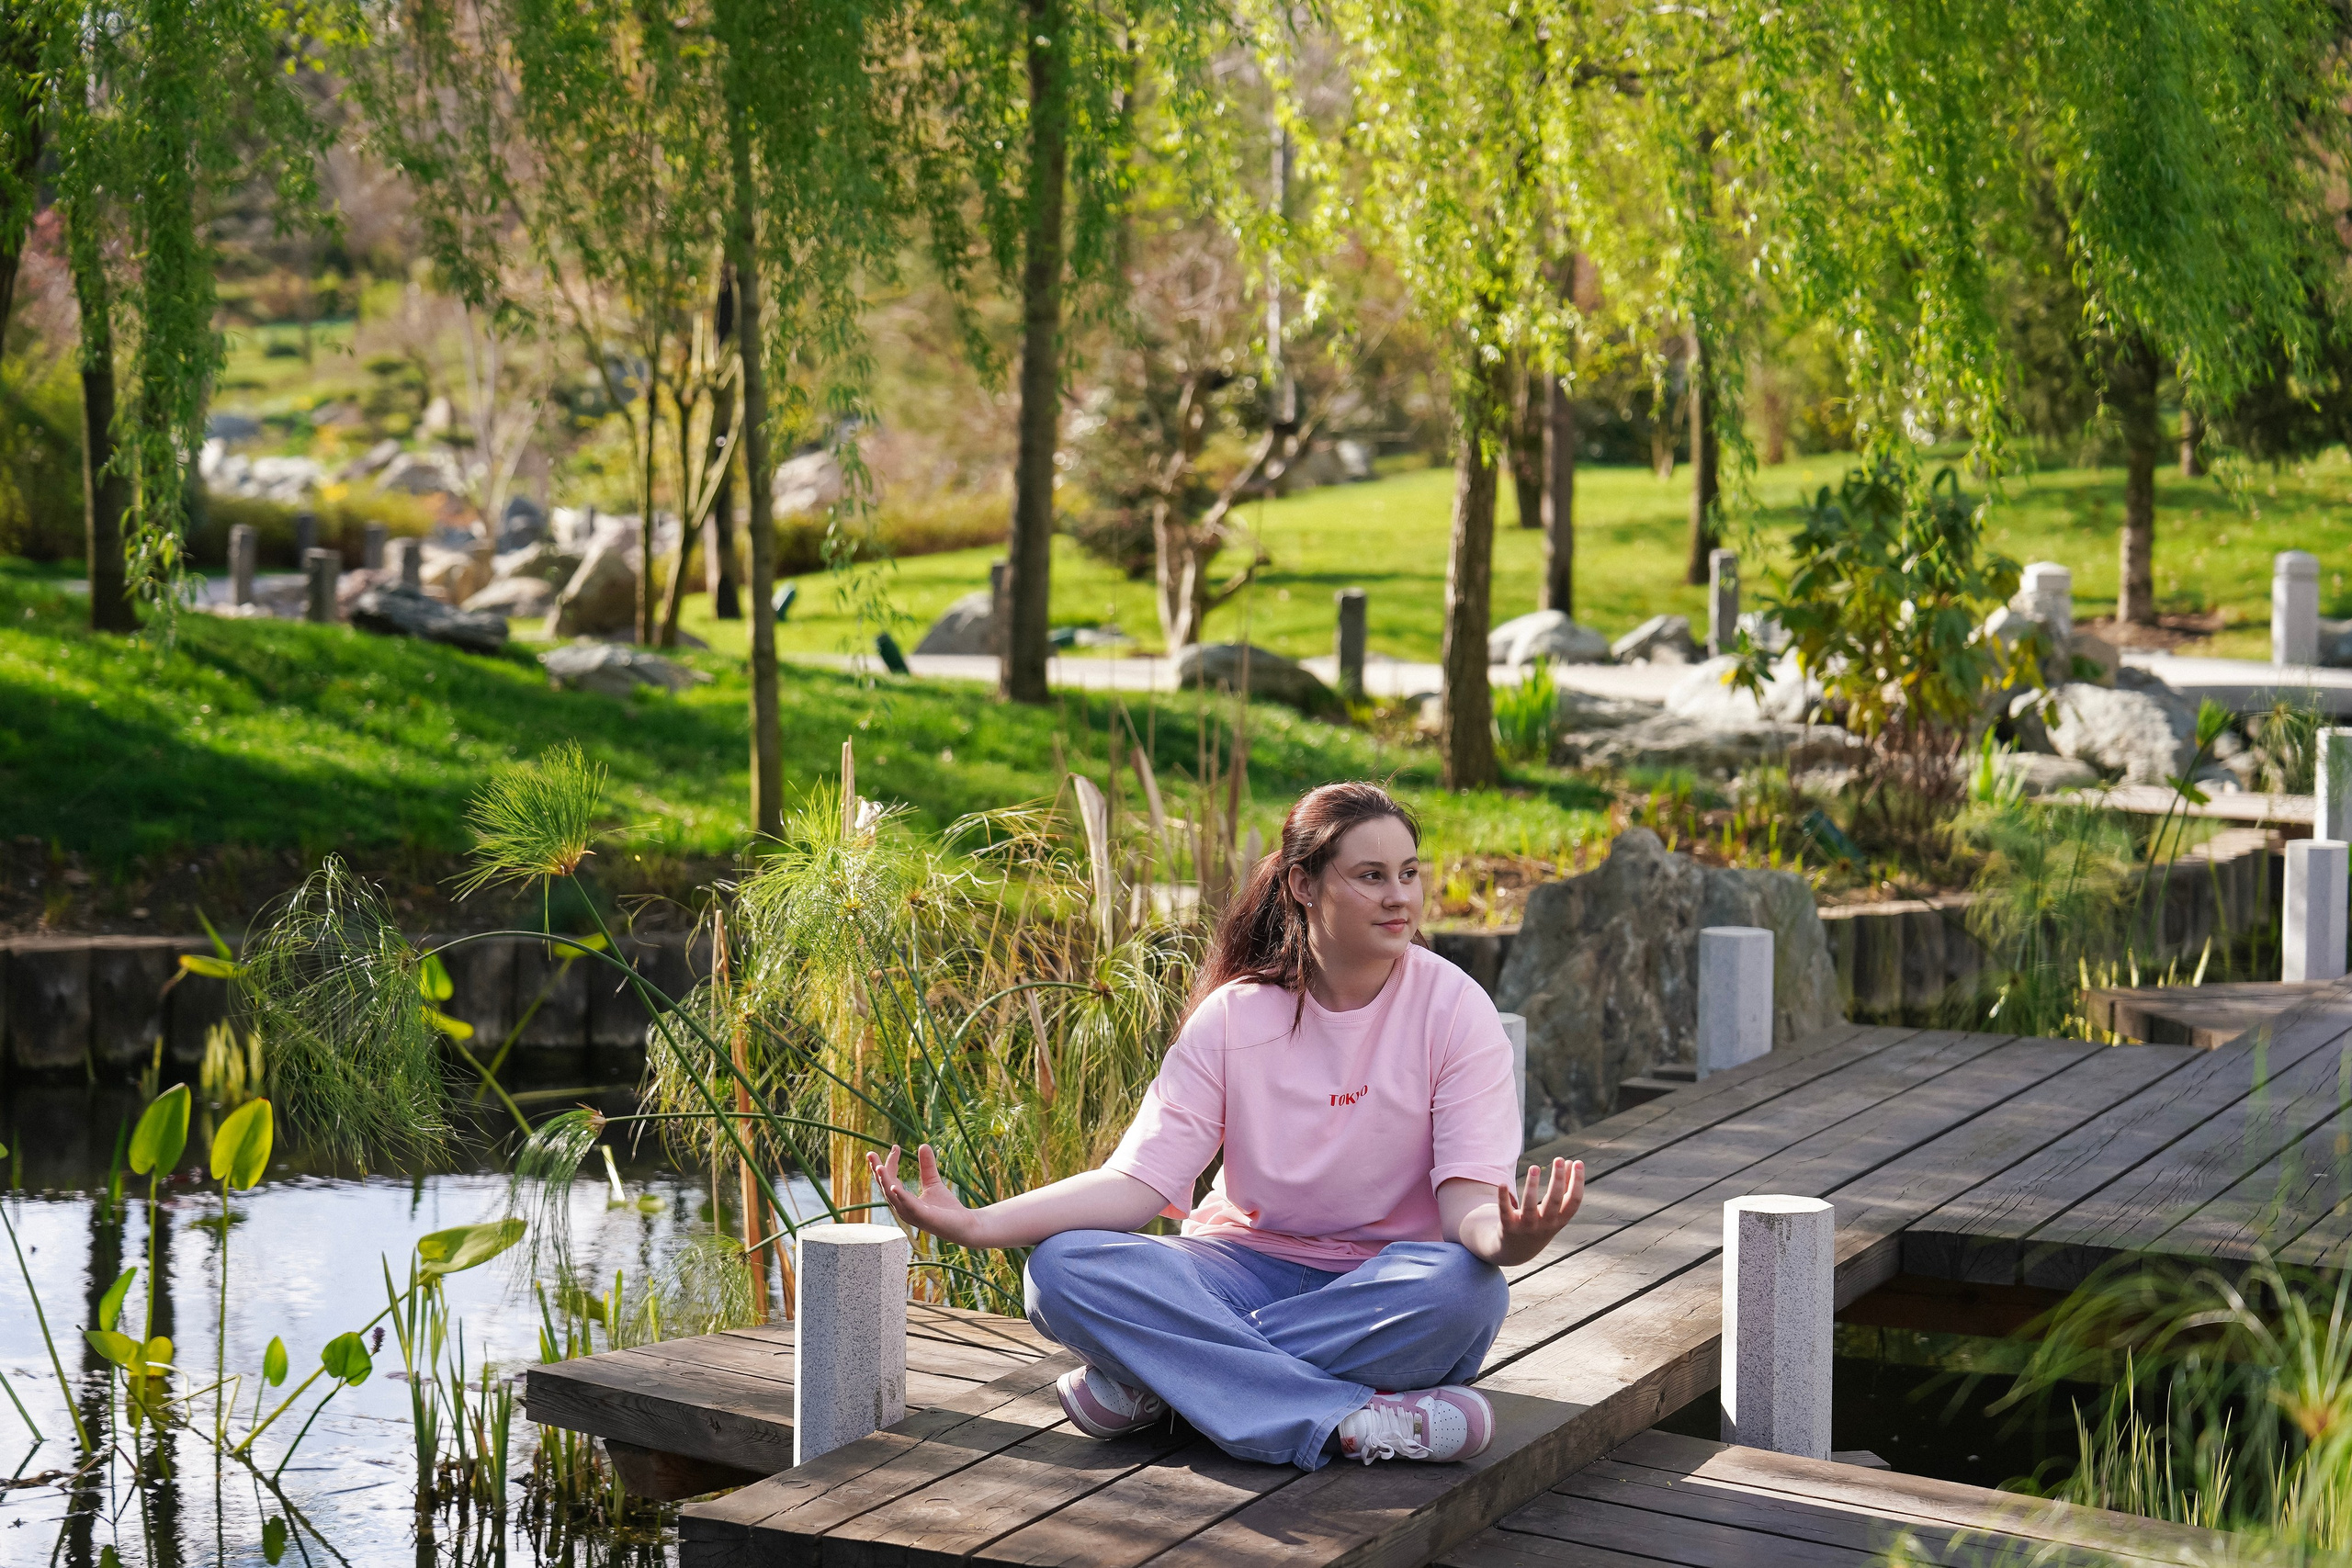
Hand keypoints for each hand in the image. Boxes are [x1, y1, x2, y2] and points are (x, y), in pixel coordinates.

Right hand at [867, 1143, 985, 1247]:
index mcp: (903, 1201)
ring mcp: (912, 1214)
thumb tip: (923, 1144)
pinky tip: (895, 1186)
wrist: (965, 1225)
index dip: (890, 1163)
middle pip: (886, 1188)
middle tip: (870, 1154)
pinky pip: (909, 1207)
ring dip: (885, 1182)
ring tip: (878, 1167)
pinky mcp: (924, 1218)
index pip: (891, 1180)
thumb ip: (927, 1166)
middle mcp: (903, 1209)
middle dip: (877, 1171)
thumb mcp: (934, 1183)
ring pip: (893, 1197)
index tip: (895, 1146)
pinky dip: (901, 1196)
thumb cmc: (946, 1208)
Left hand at [1492, 1158, 1582, 1265]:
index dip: (1577, 1182)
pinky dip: (1503, 1199)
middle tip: (1559, 1159)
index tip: (1578, 1162)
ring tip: (1534, 1167)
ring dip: (1532, 1187)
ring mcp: (1527, 1227)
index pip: (1573, 1201)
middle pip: (1553, 1202)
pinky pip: (1505, 1212)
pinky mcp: (1508, 1227)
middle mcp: (1546, 1225)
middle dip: (1557, 1180)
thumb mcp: (1555, 1209)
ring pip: (1530, 1207)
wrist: (1517, 1251)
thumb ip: (1564, 1188)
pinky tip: (1502, 1184)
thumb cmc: (1541, 1223)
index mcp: (1560, 1220)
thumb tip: (1573, 1162)